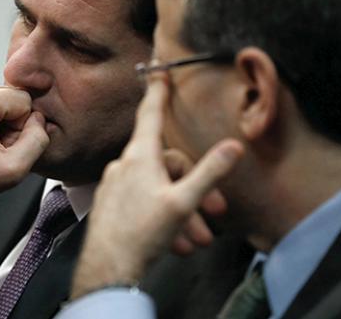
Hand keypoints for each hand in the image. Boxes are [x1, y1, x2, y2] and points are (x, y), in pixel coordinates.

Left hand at [70, 76, 242, 297]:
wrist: (107, 269)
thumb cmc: (142, 233)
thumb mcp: (183, 202)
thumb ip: (209, 173)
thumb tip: (233, 147)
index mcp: (140, 156)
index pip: (151, 114)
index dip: (159, 92)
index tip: (159, 71)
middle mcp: (124, 165)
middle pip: (168, 164)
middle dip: (194, 188)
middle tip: (214, 214)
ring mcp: (116, 186)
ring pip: (158, 189)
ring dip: (182, 212)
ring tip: (196, 239)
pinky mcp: (111, 206)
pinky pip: (143, 203)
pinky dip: (163, 219)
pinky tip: (175, 242)